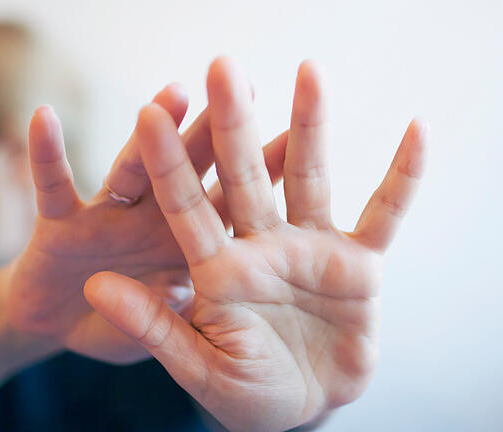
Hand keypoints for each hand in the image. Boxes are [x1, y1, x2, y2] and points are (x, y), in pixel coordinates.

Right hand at [7, 84, 289, 363]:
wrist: (56, 329)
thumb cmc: (115, 326)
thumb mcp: (155, 334)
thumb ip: (170, 318)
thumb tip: (184, 290)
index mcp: (183, 245)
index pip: (227, 203)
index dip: (258, 173)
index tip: (295, 136)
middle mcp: (151, 220)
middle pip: (187, 171)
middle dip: (213, 132)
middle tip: (244, 86)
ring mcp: (106, 217)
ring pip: (131, 169)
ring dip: (150, 134)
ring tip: (175, 94)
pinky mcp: (59, 222)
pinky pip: (53, 185)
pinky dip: (46, 155)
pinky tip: (43, 117)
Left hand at [85, 58, 427, 429]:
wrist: (301, 409)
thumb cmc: (243, 393)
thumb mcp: (196, 364)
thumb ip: (152, 325)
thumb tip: (95, 286)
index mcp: (215, 269)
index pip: (185, 207)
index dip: (168, 163)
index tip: (148, 114)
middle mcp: (259, 246)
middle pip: (243, 176)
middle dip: (234, 124)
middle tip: (224, 67)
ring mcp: (309, 249)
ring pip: (308, 177)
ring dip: (310, 126)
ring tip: (309, 70)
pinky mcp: (357, 263)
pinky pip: (385, 213)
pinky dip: (403, 177)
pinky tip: (417, 132)